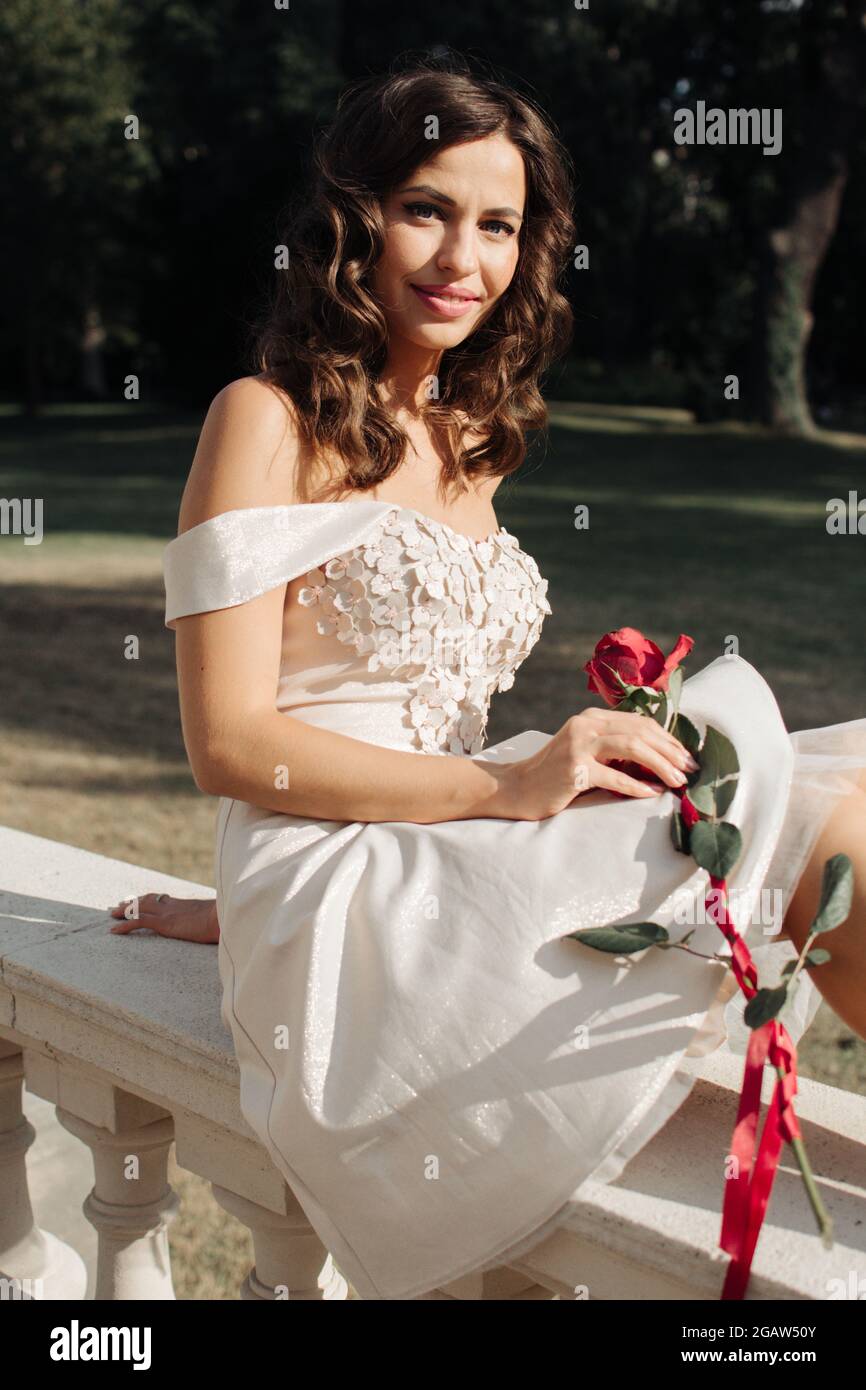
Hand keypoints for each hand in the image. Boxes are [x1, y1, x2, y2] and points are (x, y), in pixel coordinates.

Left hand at [108, 893, 219, 943]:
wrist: (224, 918)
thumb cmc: (225, 921)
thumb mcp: (216, 919)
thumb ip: (211, 921)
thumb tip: (220, 928)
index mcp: (184, 905)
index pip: (162, 899)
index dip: (148, 899)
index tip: (140, 899)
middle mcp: (173, 906)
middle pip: (147, 900)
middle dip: (133, 902)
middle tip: (120, 905)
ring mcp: (167, 913)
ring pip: (139, 908)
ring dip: (124, 911)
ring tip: (113, 914)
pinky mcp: (165, 922)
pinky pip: (138, 921)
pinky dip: (124, 926)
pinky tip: (114, 931)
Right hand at [499, 707, 697, 820]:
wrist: (517, 788)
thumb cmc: (555, 775)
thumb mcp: (586, 752)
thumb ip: (613, 749)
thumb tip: (657, 760)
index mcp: (592, 718)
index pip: (639, 722)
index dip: (666, 738)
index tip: (685, 756)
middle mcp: (586, 725)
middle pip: (639, 732)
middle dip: (670, 751)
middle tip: (690, 769)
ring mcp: (578, 746)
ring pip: (632, 748)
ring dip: (660, 765)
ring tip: (678, 781)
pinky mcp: (574, 770)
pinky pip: (614, 777)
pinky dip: (636, 786)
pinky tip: (652, 793)